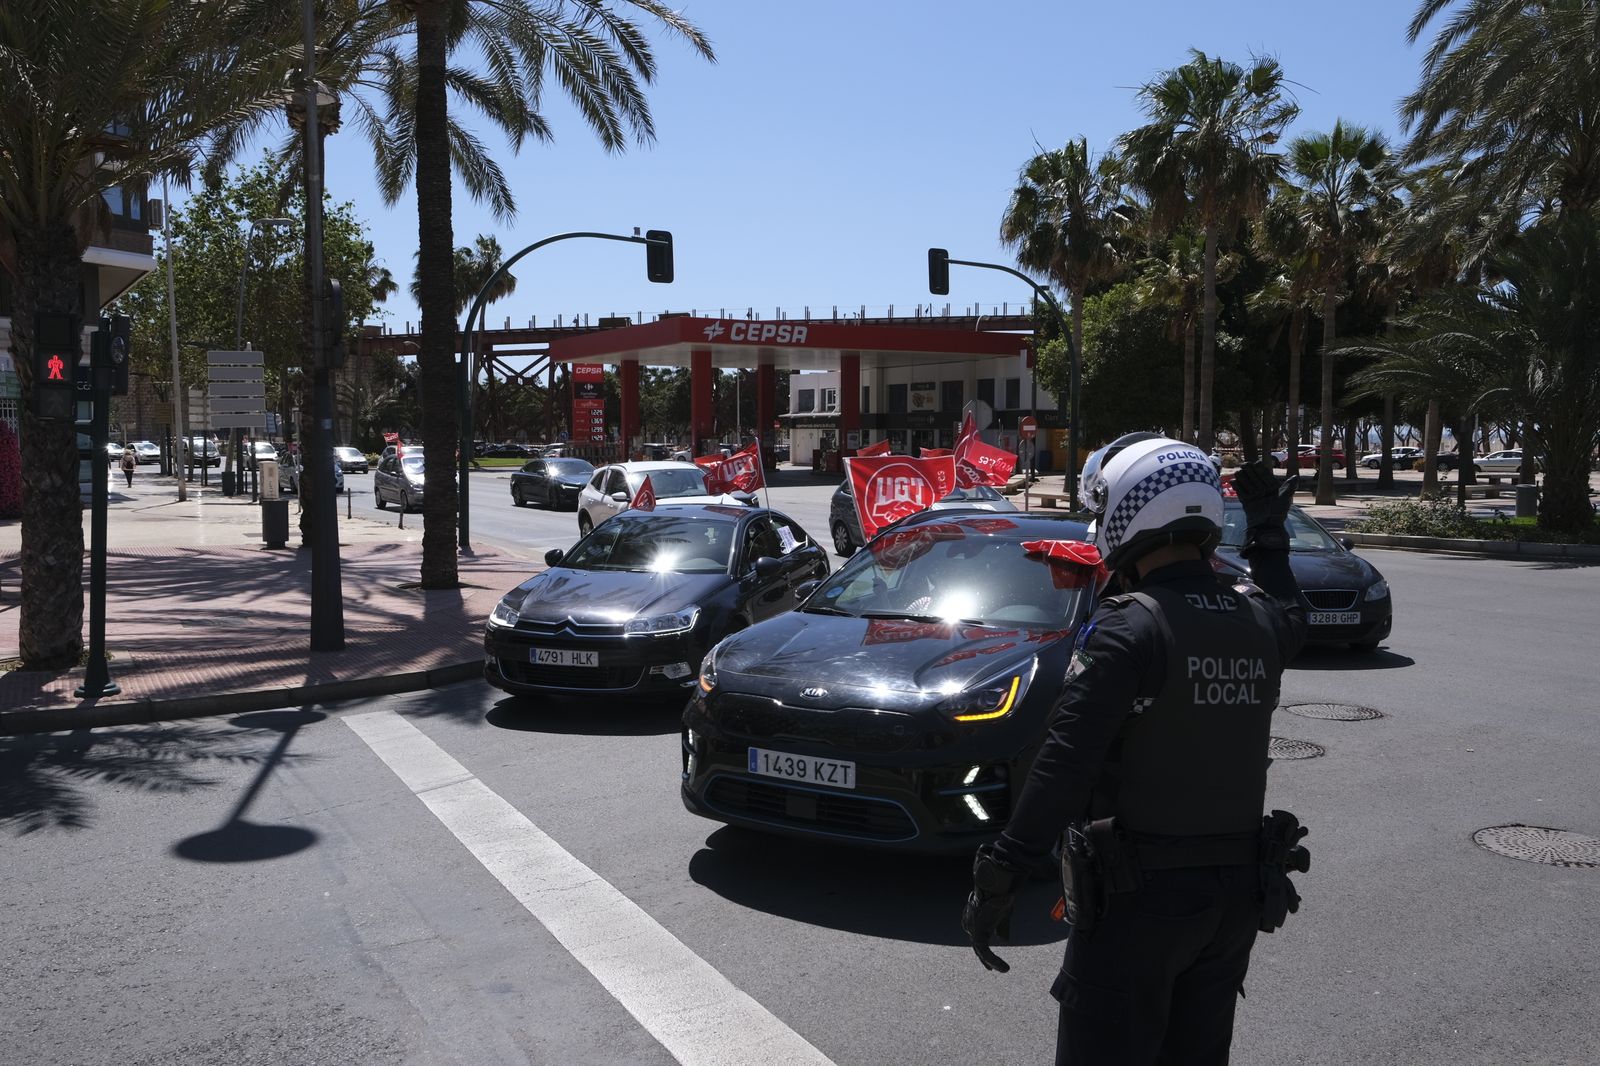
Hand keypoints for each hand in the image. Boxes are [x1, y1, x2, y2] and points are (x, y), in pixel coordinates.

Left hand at [962, 843, 1024, 972]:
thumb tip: (1003, 939)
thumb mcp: (1002, 913)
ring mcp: (972, 927)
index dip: (983, 948)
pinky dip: (994, 961)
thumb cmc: (1000, 894)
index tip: (989, 958)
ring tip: (1004, 969)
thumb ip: (1001, 927)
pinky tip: (1004, 967)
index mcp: (974, 916)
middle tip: (991, 968)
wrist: (996, 885)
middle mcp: (970, 922)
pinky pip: (984, 951)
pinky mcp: (977, 932)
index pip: (977, 934)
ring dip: (991, 962)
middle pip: (977, 944)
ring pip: (980, 950)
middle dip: (984, 957)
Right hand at [1233, 461, 1296, 550]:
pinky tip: (1233, 481)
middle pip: (1255, 479)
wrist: (1268, 526)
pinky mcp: (1247, 503)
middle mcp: (1263, 492)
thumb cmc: (1278, 512)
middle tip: (1244, 464)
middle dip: (1250, 471)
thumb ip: (1289, 487)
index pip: (1266, 476)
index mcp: (1273, 490)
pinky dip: (1237, 488)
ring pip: (1247, 485)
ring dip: (1242, 478)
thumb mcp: (1285, 498)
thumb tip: (1296, 476)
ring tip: (1238, 471)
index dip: (1261, 469)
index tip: (1256, 462)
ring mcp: (1255, 497)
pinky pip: (1241, 494)